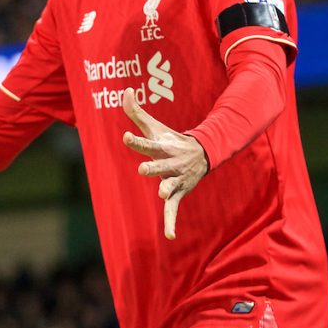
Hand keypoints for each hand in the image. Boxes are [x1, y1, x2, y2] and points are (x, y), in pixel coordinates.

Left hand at [121, 88, 208, 240]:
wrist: (202, 153)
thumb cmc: (170, 140)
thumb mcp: (154, 127)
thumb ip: (136, 112)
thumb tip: (126, 91)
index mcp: (163, 147)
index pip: (147, 143)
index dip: (136, 141)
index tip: (125, 138)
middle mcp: (170, 163)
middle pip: (160, 165)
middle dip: (153, 167)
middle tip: (143, 169)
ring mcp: (176, 179)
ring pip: (171, 186)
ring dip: (167, 190)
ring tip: (162, 194)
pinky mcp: (178, 193)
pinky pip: (173, 209)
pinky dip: (171, 222)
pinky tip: (169, 236)